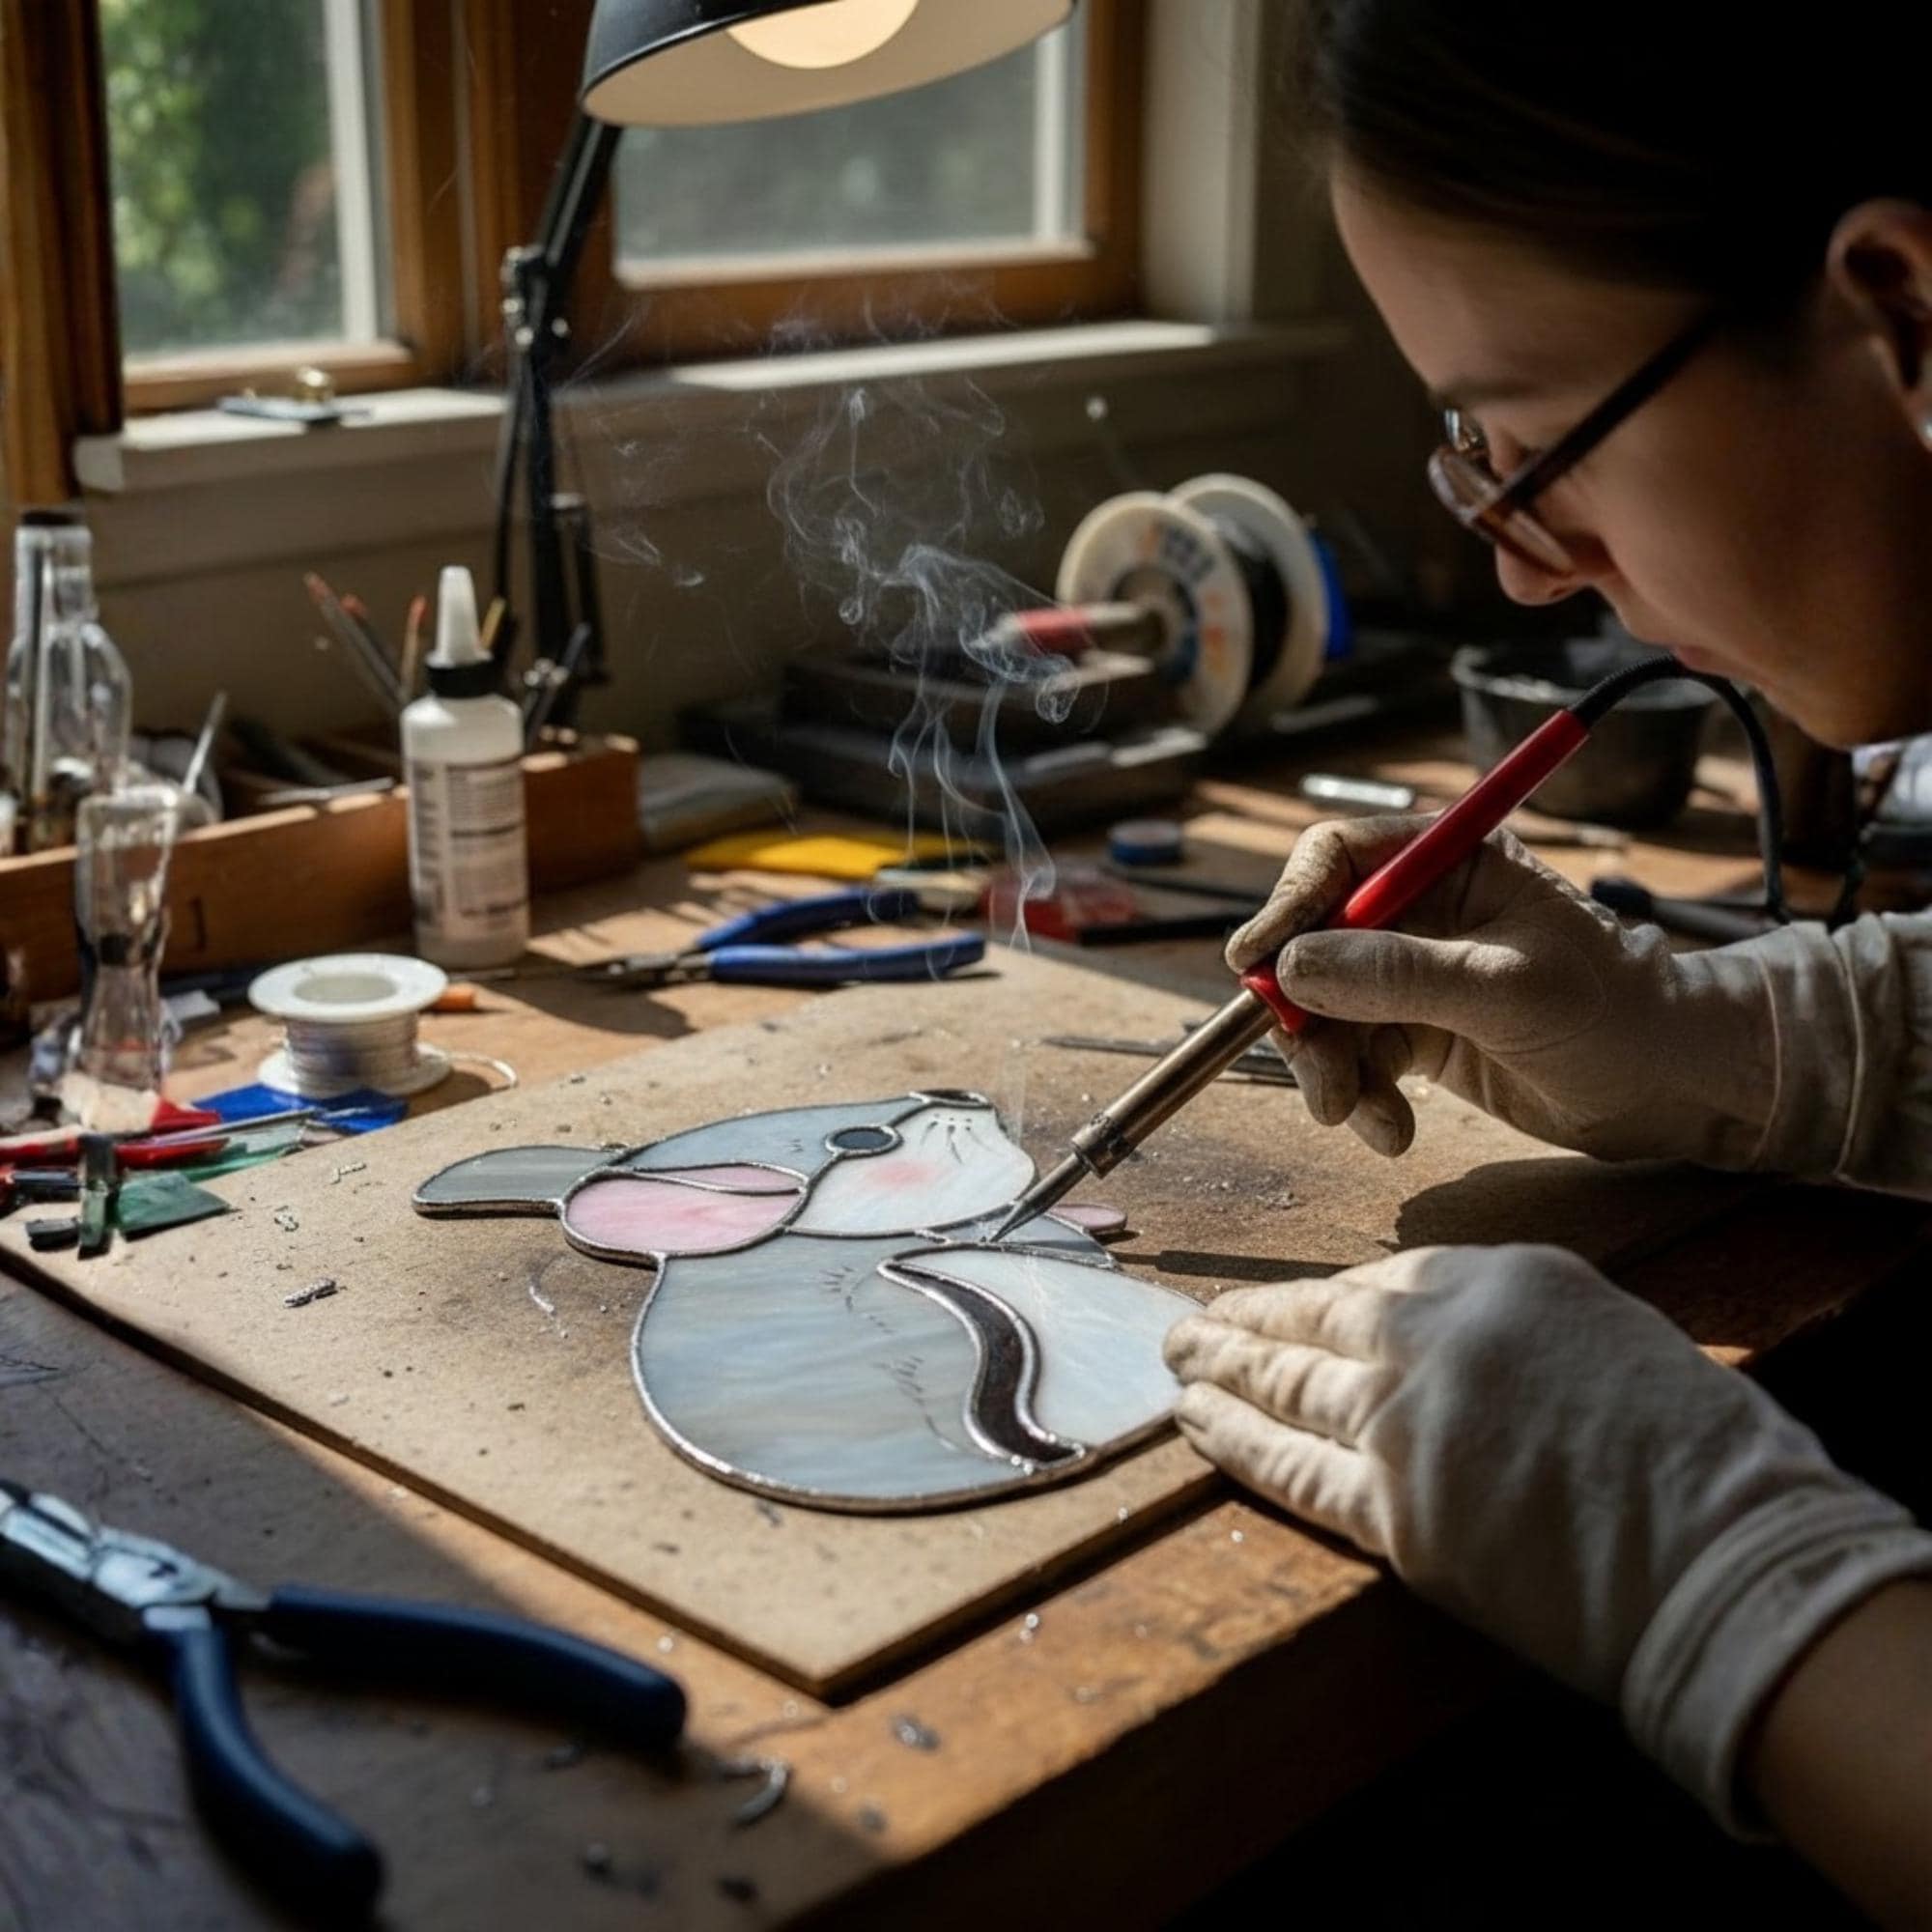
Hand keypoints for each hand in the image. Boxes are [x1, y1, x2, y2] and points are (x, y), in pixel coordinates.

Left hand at [1164, 1246, 1931, 1830]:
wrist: (1726, 1551)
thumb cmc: (1702, 1452)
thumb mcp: (1606, 1335)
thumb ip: (1514, 1330)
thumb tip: (1448, 1354)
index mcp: (1498, 1277)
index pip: (1380, 1282)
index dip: (1319, 1301)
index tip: (1282, 1307)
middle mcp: (1435, 1335)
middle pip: (1313, 1321)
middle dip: (1245, 1322)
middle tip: (1192, 1321)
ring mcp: (1404, 1421)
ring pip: (1285, 1384)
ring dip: (1220, 1370)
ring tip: (1177, 1360)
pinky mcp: (1393, 1511)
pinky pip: (1291, 1469)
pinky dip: (1234, 1443)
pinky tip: (1193, 1425)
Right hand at [1228, 815, 1775, 1163]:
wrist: (1673, 1089)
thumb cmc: (1615, 1015)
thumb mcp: (1507, 989)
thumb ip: (1400, 974)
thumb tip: (1294, 967)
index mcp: (1449, 860)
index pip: (1335, 857)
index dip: (1286, 903)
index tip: (1252, 961)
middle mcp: (1420, 909)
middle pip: (1311, 941)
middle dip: (1302, 1011)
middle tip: (1316, 1072)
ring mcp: (1413, 974)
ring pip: (1323, 1010)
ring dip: (1329, 1068)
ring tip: (1360, 1115)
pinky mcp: (1416, 1033)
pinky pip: (1353, 1058)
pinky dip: (1359, 1099)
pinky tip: (1393, 1130)